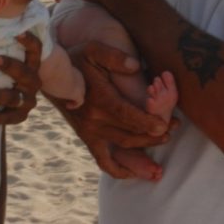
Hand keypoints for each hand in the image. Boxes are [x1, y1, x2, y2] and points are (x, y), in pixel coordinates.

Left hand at [0, 32, 42, 124]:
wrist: (15, 100)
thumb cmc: (3, 71)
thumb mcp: (6, 56)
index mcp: (32, 64)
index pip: (36, 49)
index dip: (29, 41)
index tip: (17, 33)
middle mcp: (34, 81)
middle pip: (25, 73)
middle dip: (9, 66)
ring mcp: (29, 99)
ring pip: (16, 97)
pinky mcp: (21, 116)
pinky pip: (11, 118)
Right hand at [54, 40, 169, 178]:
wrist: (52, 75)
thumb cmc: (76, 59)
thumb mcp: (93, 49)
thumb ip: (114, 56)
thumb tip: (135, 65)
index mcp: (99, 99)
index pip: (126, 115)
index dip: (146, 122)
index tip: (164, 125)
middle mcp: (93, 120)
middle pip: (128, 134)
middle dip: (152, 136)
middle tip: (171, 132)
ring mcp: (89, 131)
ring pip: (121, 148)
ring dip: (143, 153)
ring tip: (161, 148)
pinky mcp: (87, 137)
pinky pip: (103, 160)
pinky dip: (119, 170)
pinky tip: (134, 174)